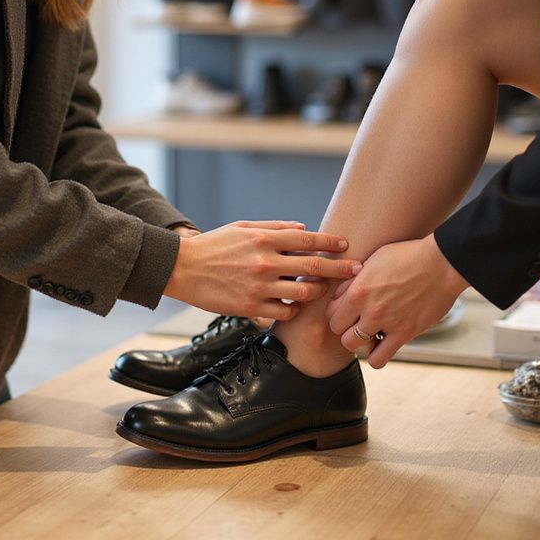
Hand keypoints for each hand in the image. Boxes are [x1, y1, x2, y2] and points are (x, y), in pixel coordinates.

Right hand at [164, 220, 359, 320]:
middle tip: (356, 270)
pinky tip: (293, 305)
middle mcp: (264, 262)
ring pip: (303, 293)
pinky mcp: (250, 307)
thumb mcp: (243, 227)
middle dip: (339, 269)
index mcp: (264, 239)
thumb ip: (275, 228)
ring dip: (317, 292)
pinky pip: (284, 312)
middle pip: (313, 267)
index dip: (329, 242)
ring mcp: (258, 287)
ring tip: (321, 290)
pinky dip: (293, 309)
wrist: (183, 268)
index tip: (345, 245)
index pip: (306, 239)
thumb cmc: (215, 245)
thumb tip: (303, 228)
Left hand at [325, 234, 468, 368]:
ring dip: (360, 343)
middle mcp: (368, 308)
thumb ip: (355, 279)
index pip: (331, 313)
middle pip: (339, 332)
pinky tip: (384, 345)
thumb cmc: (409, 256)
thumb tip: (342, 293)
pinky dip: (377, 357)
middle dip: (346, 329)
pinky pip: (379, 359)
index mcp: (358, 289)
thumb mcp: (374, 259)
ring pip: (354, 346)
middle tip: (359, 324)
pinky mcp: (404, 333)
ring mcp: (386, 322)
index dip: (338, 314)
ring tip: (371, 335)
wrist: (441, 263)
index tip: (349, 312)